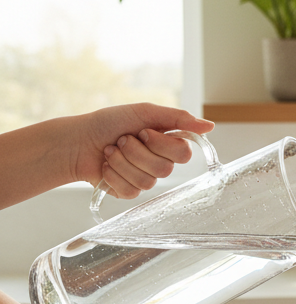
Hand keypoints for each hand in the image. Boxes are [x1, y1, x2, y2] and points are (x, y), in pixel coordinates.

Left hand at [71, 103, 214, 198]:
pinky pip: (132, 191)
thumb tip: (210, 126)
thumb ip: (179, 119)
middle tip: (123, 140)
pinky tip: (105, 167)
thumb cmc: (109, 122)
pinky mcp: (129, 192)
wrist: (77, 140)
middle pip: (165, 169)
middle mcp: (159, 162)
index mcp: (167, 143)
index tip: (144, 132)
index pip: (184, 154)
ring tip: (110, 151)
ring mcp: (145, 179)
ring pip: (148, 181)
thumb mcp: (145, 112)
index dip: (163, 145)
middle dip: (137, 152)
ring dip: (123, 162)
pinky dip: (114, 175)